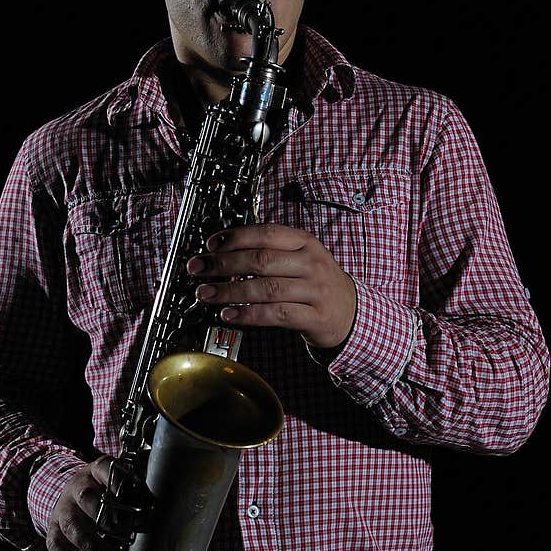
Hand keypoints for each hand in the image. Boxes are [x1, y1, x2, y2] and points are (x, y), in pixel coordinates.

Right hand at [46, 456, 134, 550]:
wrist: (73, 498)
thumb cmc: (106, 496)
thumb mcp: (119, 488)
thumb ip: (133, 500)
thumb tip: (149, 521)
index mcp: (97, 472)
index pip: (105, 469)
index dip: (118, 483)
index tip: (133, 500)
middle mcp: (77, 488)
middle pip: (86, 498)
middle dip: (106, 518)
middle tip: (124, 533)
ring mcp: (63, 509)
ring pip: (71, 525)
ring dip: (92, 545)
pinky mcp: (53, 529)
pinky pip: (56, 547)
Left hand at [186, 223, 356, 349]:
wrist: (352, 313)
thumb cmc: (317, 284)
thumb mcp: (301, 259)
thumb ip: (270, 253)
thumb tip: (223, 254)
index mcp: (305, 243)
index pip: (266, 234)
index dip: (235, 237)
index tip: (210, 245)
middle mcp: (311, 263)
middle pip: (261, 260)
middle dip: (223, 264)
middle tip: (199, 269)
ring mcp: (315, 290)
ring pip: (266, 288)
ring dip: (230, 291)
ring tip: (206, 294)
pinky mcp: (315, 317)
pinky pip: (276, 314)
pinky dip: (248, 315)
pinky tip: (229, 314)